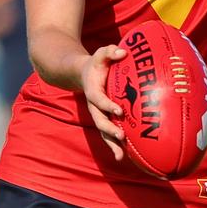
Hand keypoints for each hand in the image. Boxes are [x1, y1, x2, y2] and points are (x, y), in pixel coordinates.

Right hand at [80, 45, 127, 160]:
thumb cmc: (96, 63)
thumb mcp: (100, 53)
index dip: (108, 105)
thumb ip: (110, 51)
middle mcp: (94, 105)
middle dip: (110, 129)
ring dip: (111, 144)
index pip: (99, 100)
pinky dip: (114, 145)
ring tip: (121, 156)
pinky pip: (108, 134)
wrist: (83, 73)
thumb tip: (123, 52)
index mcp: (93, 91)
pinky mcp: (103, 118)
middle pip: (100, 120)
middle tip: (121, 136)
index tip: (119, 110)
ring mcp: (98, 114)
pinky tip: (124, 156)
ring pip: (103, 132)